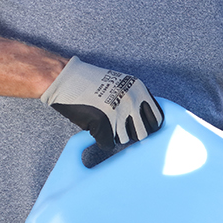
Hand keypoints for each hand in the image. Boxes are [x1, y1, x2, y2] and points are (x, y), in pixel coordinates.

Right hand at [41, 57, 161, 156]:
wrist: (66, 78)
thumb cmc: (91, 82)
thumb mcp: (122, 84)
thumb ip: (136, 100)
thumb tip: (147, 123)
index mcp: (139, 90)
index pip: (157, 120)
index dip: (148, 127)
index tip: (140, 129)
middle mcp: (132, 101)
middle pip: (142, 134)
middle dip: (131, 134)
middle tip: (118, 127)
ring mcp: (118, 113)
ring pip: (125, 140)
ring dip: (114, 136)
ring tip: (103, 122)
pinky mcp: (103, 123)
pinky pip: (108, 144)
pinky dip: (101, 140)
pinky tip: (94, 127)